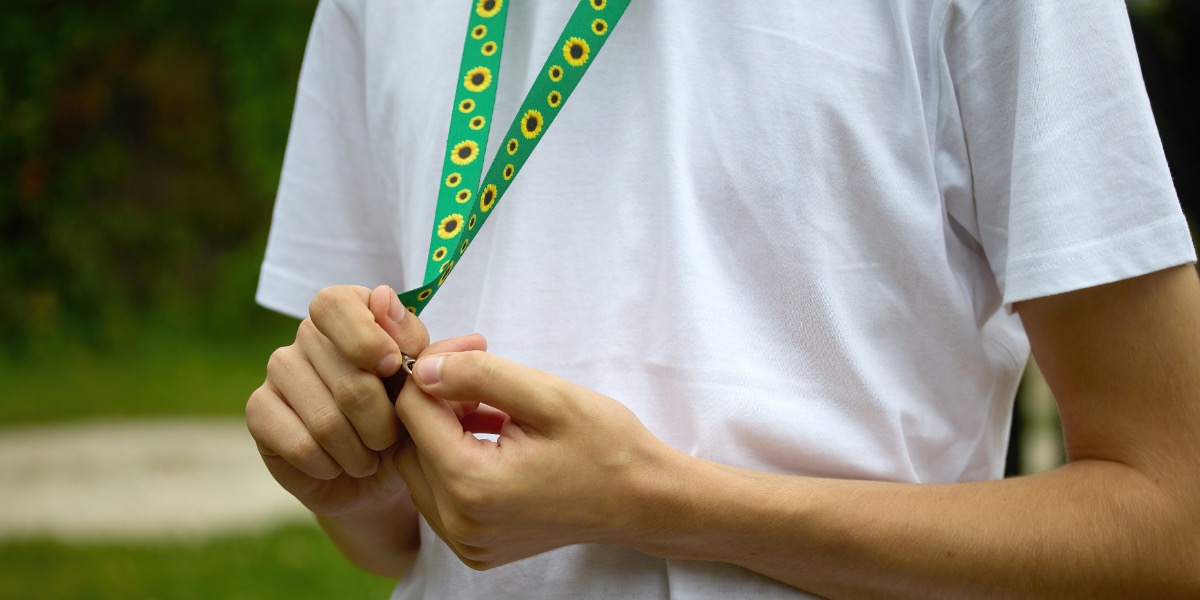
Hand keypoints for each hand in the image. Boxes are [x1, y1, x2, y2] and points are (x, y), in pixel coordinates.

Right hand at [246, 284, 484, 516]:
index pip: (336, 305)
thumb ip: (412, 341)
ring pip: (327, 420)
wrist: (377, 474)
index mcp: (349, 312)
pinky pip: (301, 445)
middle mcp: (308, 334)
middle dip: (383, 423)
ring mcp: (278, 369)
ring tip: (368, 457)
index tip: (393, 369)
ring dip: (359, 451)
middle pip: (348, 379)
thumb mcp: (423, 383)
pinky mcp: (259, 410)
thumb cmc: (406, 418)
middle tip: (390, 439)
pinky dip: (330, 465)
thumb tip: (384, 297)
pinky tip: (337, 465)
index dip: (365, 339)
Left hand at [392, 350, 672, 569]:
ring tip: (489, 403)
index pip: (412, 411)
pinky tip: (491, 434)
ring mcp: (466, 541)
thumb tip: (423, 368)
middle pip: (408, 442)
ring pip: (420, 468)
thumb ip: (478, 374)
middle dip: (433, 399)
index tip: (473, 345)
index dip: (433, 367)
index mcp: (473, 484)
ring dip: (441, 428)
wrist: (644, 501)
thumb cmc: (607, 446)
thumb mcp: (548, 395)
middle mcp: (459, 522)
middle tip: (478, 370)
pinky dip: (454, 459)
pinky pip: (440, 495)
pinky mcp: (475, 547)